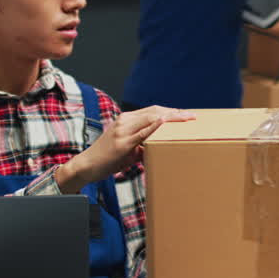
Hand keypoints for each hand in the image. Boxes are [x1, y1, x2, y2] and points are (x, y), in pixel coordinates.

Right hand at [60, 106, 195, 185]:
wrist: (86, 166)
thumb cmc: (106, 159)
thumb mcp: (127, 150)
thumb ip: (142, 146)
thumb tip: (157, 150)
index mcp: (126, 120)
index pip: (152, 111)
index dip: (170, 111)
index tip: (185, 114)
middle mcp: (124, 121)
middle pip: (155, 111)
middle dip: (175, 113)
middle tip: (192, 116)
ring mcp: (122, 130)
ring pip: (151, 118)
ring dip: (171, 118)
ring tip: (186, 119)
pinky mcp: (121, 142)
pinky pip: (141, 132)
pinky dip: (154, 126)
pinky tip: (165, 122)